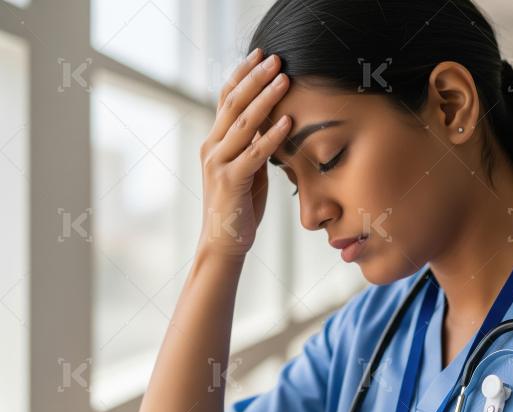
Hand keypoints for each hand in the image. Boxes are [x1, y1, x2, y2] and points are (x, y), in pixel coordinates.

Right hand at [197, 48, 291, 257]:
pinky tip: (288, 121)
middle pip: (233, 103)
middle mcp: (212, 147)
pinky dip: (272, 136)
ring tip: (284, 78)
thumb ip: (253, 145)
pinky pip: (254, 154)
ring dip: (266, 99)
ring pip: (243, 124)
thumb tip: (272, 121)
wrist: (224, 242)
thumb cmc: (240, 205)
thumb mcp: (247, 168)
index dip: (243, 74)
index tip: (261, 54)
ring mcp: (218, 163)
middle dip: (255, 78)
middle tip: (276, 57)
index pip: (226, 99)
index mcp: (215, 141)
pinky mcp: (230, 181)